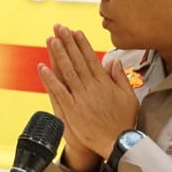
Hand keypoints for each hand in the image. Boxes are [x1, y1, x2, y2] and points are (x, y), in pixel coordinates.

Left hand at [38, 24, 138, 160]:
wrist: (118, 143)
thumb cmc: (123, 122)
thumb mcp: (129, 96)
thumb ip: (120, 77)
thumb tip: (114, 61)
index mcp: (104, 83)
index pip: (91, 58)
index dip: (82, 44)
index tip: (75, 32)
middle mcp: (91, 87)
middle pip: (77, 60)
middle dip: (68, 42)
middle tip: (60, 28)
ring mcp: (80, 98)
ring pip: (67, 71)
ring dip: (58, 55)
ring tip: (52, 40)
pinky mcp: (72, 110)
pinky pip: (58, 91)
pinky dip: (50, 79)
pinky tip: (42, 68)